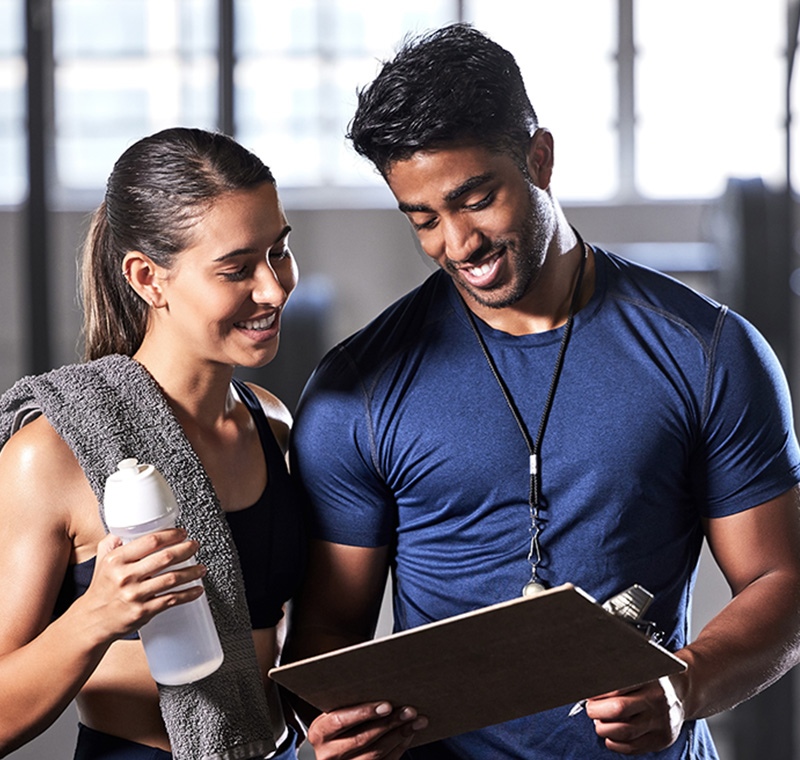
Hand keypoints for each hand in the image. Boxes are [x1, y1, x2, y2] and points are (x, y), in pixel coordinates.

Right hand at [81, 528, 206, 640]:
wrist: (92, 621)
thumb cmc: (101, 588)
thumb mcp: (102, 560)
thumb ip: (113, 541)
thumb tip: (129, 526)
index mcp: (117, 560)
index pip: (150, 541)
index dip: (171, 535)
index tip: (182, 533)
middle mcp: (126, 576)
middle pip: (165, 558)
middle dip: (186, 549)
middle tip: (195, 545)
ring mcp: (135, 595)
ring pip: (172, 579)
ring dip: (192, 572)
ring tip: (202, 568)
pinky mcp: (143, 612)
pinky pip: (172, 600)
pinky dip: (188, 594)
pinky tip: (197, 589)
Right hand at [307, 701, 427, 759]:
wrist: (326, 757)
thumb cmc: (333, 730)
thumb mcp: (332, 717)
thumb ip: (348, 706)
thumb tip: (381, 686)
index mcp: (319, 733)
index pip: (341, 720)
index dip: (364, 712)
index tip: (387, 705)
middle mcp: (328, 754)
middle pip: (362, 738)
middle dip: (389, 723)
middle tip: (409, 710)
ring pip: (375, 754)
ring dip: (399, 736)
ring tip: (415, 722)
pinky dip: (398, 749)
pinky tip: (407, 735)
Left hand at [585, 676, 683, 753]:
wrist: (683, 694)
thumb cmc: (651, 680)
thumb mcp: (640, 669)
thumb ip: (618, 674)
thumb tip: (588, 683)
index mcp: (649, 679)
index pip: (617, 687)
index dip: (598, 693)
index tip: (587, 693)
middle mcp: (657, 701)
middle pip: (619, 709)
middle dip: (597, 711)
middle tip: (590, 709)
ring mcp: (661, 723)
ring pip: (624, 732)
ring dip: (603, 729)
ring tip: (599, 722)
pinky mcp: (662, 740)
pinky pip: (633, 747)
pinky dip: (615, 744)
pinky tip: (610, 736)